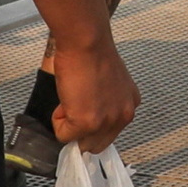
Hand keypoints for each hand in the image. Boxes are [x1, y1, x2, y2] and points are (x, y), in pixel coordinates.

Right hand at [42, 30, 140, 153]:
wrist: (86, 42)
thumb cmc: (93, 53)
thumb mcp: (110, 83)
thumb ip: (105, 102)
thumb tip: (88, 113)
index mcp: (130, 105)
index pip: (110, 131)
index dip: (91, 124)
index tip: (82, 111)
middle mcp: (123, 116)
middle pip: (97, 144)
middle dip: (80, 132)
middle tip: (72, 107)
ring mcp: (106, 122)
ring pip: (79, 142)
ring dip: (68, 125)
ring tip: (70, 98)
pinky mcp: (86, 123)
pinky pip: (63, 135)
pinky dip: (57, 121)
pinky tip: (66, 98)